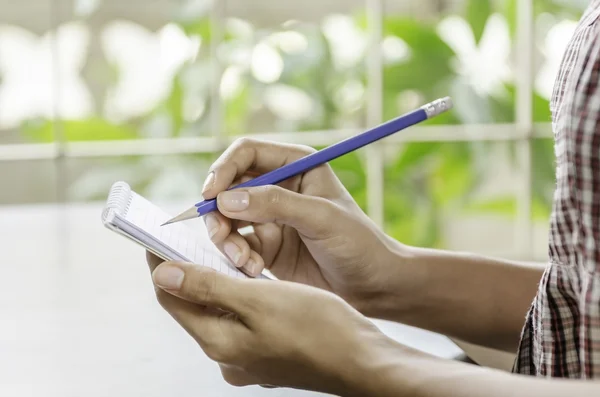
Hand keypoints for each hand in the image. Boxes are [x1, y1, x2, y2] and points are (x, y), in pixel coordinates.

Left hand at [147, 255, 394, 395]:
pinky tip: (249, 276)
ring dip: (215, 281)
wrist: (365, 361)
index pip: (172, 297)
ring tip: (217, 248)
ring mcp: (249, 358)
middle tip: (187, 234)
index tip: (157, 233)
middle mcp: (228, 356)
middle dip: (187, 269)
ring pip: (219, 311)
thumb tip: (161, 275)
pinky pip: (241, 320)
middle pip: (193, 305)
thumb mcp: (259, 300)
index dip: (161, 262)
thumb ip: (208, 288)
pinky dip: (238, 295)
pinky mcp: (268, 354)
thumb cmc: (318, 327)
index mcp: (220, 343)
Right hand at [201, 138, 399, 311]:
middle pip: (229, 187)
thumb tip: (227, 199)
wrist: (372, 286)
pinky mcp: (266, 247)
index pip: (247, 153)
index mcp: (296, 165)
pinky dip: (238, 257)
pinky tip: (254, 270)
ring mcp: (270, 218)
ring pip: (227, 218)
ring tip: (242, 260)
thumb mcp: (320, 217)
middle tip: (220, 234)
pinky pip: (237, 246)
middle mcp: (278, 188)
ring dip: (226, 238)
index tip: (211, 194)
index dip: (224, 169)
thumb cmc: (357, 243)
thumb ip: (275, 204)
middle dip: (219, 211)